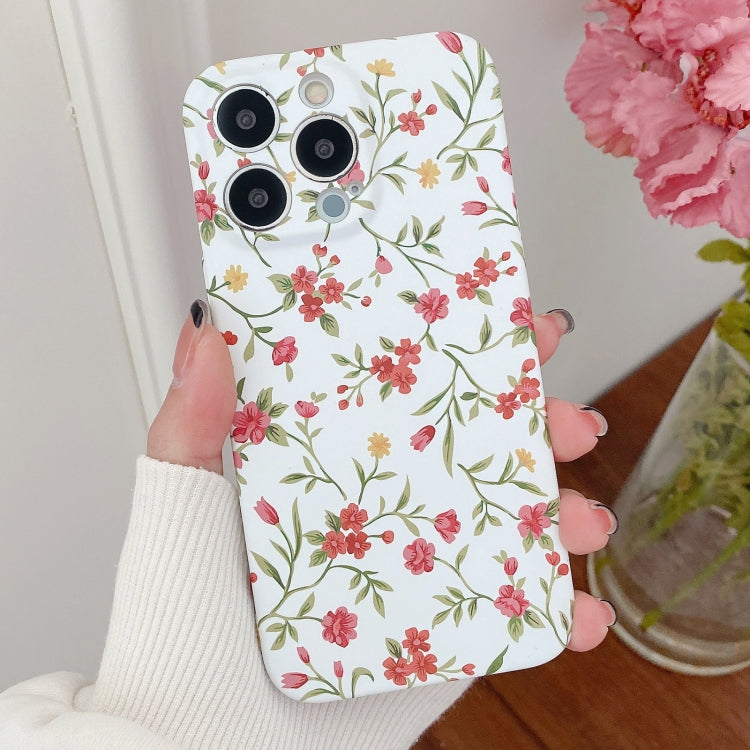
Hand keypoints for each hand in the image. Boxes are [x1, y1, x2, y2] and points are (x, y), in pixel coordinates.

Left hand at [148, 302, 616, 652]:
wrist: (212, 737)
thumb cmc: (186, 619)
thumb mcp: (186, 502)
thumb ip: (192, 421)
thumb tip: (205, 330)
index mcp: (338, 456)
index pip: (413, 386)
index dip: (473, 352)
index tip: (520, 328)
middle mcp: (387, 501)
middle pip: (481, 446)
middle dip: (543, 425)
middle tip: (572, 422)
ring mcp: (419, 566)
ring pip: (513, 523)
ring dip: (567, 513)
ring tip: (585, 521)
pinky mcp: (439, 630)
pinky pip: (513, 613)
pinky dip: (559, 611)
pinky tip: (580, 610)